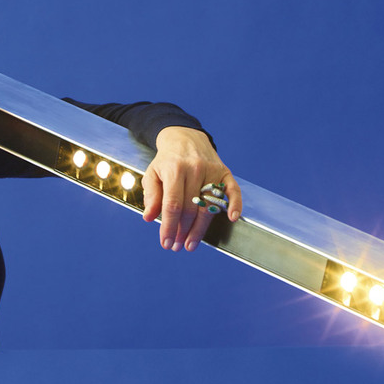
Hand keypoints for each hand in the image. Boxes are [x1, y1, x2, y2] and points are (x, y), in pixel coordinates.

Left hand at [142, 126, 241, 251]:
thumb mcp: (152, 174)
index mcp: (175, 169)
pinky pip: (233, 191)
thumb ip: (151, 196)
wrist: (185, 137)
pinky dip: (235, 205)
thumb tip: (148, 217)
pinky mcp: (225, 172)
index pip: (173, 205)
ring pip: (209, 206)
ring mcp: (212, 171)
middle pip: (191, 209)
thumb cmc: (167, 160)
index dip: (169, 226)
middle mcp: (195, 169)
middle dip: (183, 232)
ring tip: (191, 243)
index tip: (166, 242)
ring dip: (200, 229)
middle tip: (177, 246)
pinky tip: (232, 219)